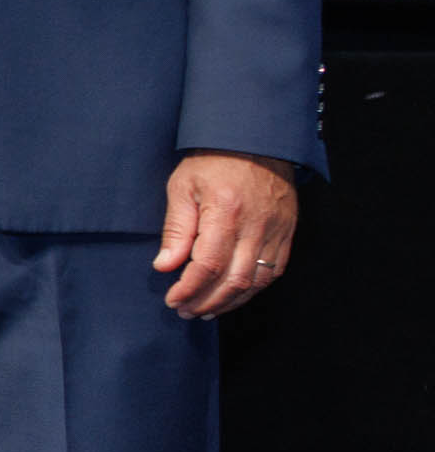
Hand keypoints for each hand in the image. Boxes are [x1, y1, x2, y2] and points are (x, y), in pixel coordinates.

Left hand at [152, 151, 297, 318]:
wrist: (255, 141)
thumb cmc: (212, 162)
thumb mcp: (182, 187)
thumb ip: (176, 229)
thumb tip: (164, 265)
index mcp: (224, 212)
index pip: (208, 264)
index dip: (189, 288)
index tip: (172, 299)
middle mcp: (254, 226)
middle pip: (233, 280)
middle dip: (206, 302)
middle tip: (185, 310)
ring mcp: (275, 231)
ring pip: (256, 281)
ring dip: (229, 302)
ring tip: (205, 310)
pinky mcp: (287, 233)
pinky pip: (274, 271)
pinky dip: (253, 290)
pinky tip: (233, 296)